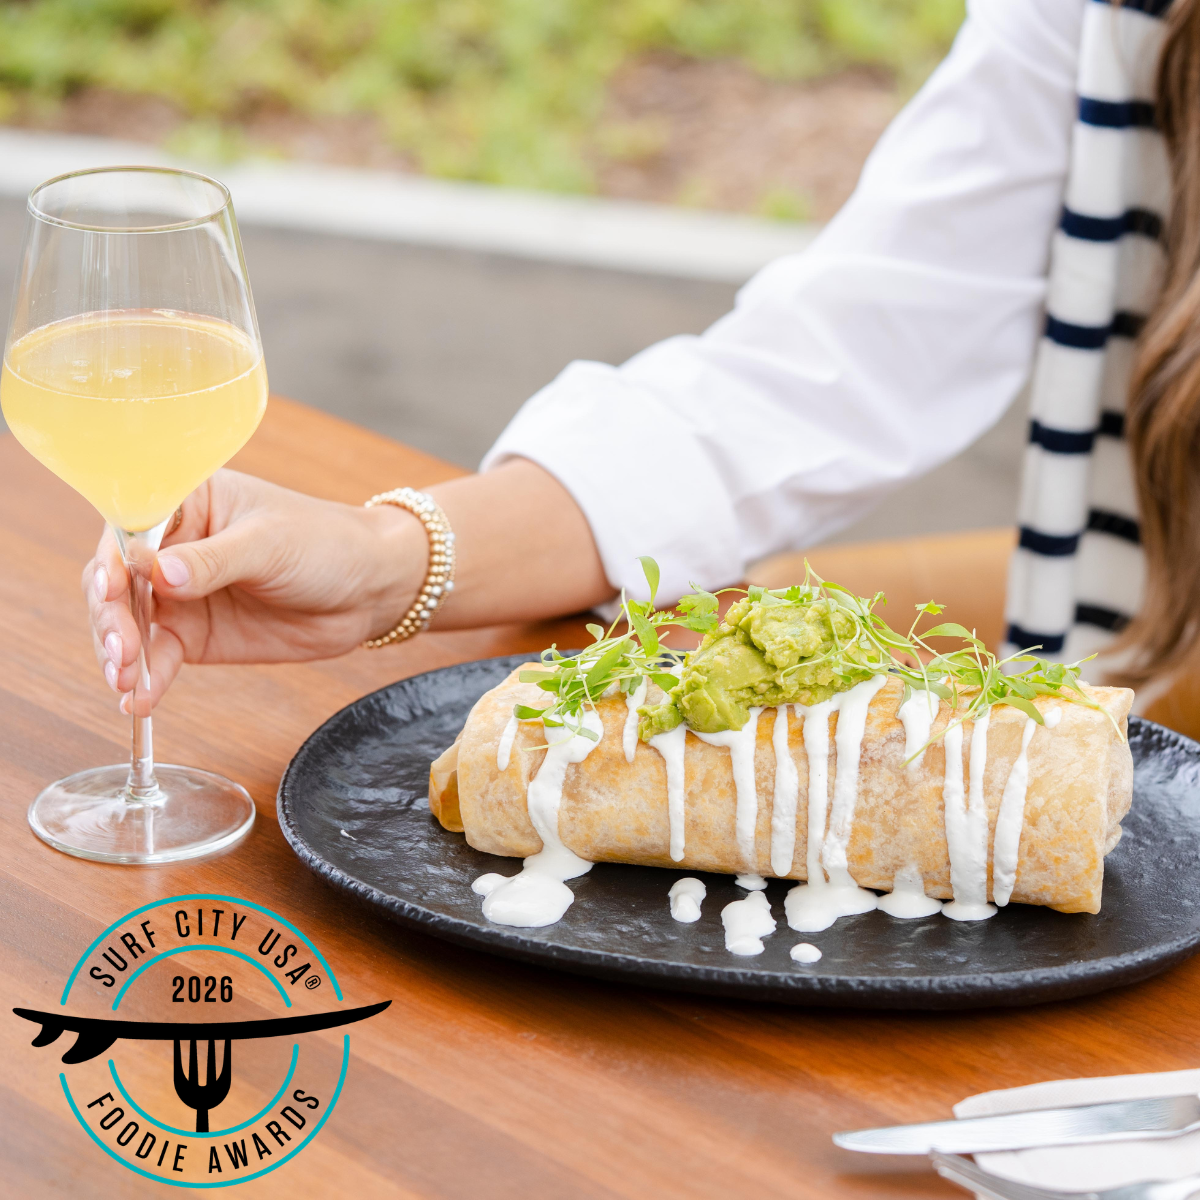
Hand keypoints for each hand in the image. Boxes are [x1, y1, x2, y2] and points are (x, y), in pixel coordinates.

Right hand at [84, 469, 421, 710]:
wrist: (369, 589)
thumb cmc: (325, 544)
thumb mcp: (269, 544)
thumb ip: (213, 560)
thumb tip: (158, 574)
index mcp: (186, 502)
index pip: (129, 529)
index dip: (113, 560)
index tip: (111, 588)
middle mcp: (172, 548)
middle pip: (117, 580)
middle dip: (111, 616)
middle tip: (121, 649)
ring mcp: (179, 595)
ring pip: (129, 622)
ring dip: (120, 652)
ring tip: (124, 680)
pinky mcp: (195, 636)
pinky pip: (159, 658)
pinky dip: (147, 679)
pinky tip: (139, 700)